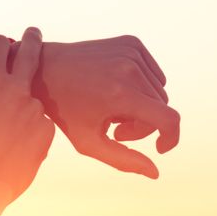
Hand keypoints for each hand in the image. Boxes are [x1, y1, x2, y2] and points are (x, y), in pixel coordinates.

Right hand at [0, 28, 55, 205]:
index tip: (3, 42)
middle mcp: (16, 90)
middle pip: (30, 52)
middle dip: (31, 38)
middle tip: (33, 33)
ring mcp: (35, 110)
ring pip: (31, 100)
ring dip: (22, 110)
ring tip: (3, 137)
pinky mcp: (47, 130)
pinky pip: (39, 123)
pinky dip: (30, 131)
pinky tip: (15, 148)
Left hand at [35, 36, 179, 178]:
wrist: (45, 69)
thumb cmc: (65, 111)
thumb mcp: (88, 142)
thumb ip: (123, 160)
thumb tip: (155, 173)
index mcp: (120, 94)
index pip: (169, 119)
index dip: (171, 137)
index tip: (159, 148)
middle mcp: (129, 69)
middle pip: (162, 108)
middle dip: (144, 124)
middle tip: (116, 129)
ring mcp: (131, 52)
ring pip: (159, 91)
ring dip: (143, 105)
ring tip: (113, 110)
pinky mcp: (131, 42)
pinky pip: (154, 74)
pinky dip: (142, 86)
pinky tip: (117, 90)